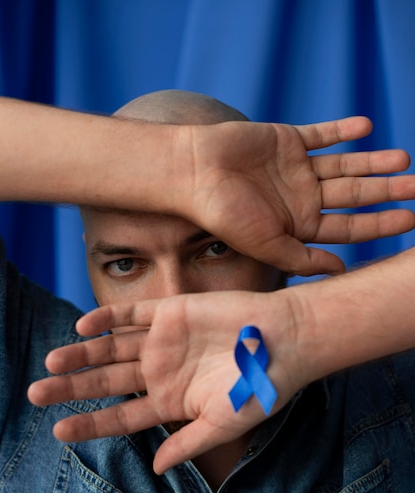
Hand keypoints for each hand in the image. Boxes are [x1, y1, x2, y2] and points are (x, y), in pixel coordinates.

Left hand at [28, 291, 303, 473]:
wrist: (287, 340)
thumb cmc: (262, 387)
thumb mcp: (224, 424)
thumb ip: (188, 445)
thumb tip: (155, 470)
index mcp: (171, 402)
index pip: (122, 417)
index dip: (91, 424)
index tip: (59, 432)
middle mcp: (161, 371)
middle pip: (107, 381)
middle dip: (72, 387)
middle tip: (35, 393)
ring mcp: (164, 341)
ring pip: (111, 346)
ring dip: (82, 352)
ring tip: (52, 362)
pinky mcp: (171, 311)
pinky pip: (132, 312)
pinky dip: (108, 317)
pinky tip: (84, 326)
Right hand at [184, 116, 414, 273]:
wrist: (193, 173)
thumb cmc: (224, 214)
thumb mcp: (268, 245)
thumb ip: (303, 259)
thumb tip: (341, 272)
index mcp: (299, 225)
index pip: (348, 227)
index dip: (379, 224)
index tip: (410, 221)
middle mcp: (302, 197)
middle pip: (353, 195)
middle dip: (386, 192)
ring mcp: (296, 168)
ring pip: (344, 165)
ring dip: (372, 162)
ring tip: (403, 160)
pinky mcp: (287, 139)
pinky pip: (320, 134)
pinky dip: (342, 131)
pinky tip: (366, 127)